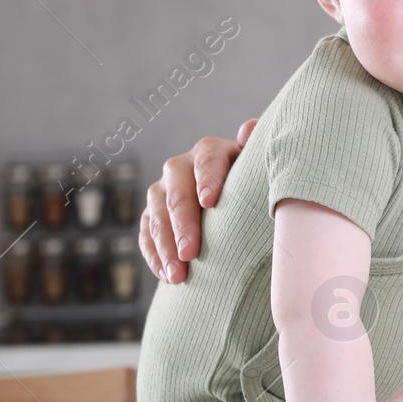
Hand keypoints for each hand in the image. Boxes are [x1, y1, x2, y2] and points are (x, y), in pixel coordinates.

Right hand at [139, 118, 257, 282]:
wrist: (234, 205)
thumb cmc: (252, 187)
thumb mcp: (257, 171)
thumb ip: (254, 152)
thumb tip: (251, 126)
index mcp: (212, 152)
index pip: (207, 158)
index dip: (208, 178)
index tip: (210, 202)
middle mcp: (182, 167)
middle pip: (177, 190)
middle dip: (183, 223)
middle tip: (190, 253)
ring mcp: (163, 190)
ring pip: (157, 214)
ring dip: (165, 246)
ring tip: (178, 275)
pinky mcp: (152, 213)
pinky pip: (146, 232)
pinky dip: (154, 254)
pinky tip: (165, 274)